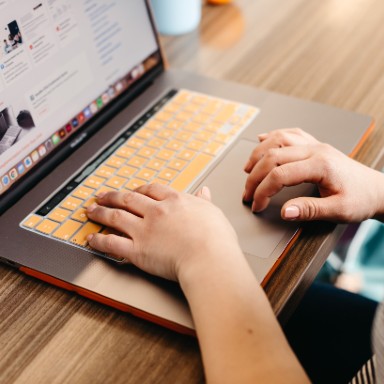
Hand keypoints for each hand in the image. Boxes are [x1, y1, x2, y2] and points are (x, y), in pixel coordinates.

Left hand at [86, 184, 239, 280]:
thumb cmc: (215, 238)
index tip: (132, 190)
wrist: (209, 257)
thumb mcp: (213, 213)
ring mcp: (144, 230)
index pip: (151, 190)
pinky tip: (91, 239)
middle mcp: (156, 211)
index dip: (138, 189)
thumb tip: (204, 192)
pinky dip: (99, 240)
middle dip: (113, 196)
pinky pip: (112, 243)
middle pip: (128, 198)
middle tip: (102, 196)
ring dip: (100, 212)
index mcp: (174, 201)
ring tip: (90, 211)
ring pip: (115, 216)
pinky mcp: (137, 250)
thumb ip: (204, 202)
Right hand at [243, 128, 383, 221]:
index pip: (280, 174)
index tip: (257, 205)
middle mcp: (315, 150)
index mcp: (321, 165)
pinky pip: (289, 134)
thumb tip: (285, 211)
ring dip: (258, 153)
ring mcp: (314, 144)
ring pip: (278, 139)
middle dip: (254, 176)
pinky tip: (263, 140)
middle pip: (273, 156)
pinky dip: (272, 137)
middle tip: (247, 193)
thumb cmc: (361, 199)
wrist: (377, 190)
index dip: (263, 191)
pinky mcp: (314, 145)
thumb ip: (310, 210)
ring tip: (247, 169)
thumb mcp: (338, 211)